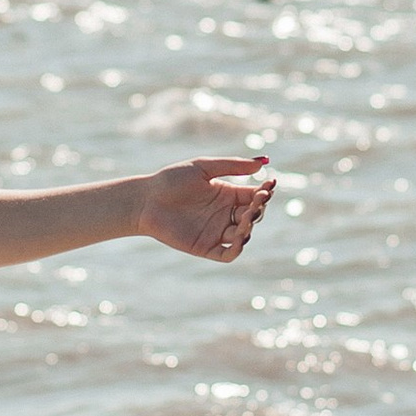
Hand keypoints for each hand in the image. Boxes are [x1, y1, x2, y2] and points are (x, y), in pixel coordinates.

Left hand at [133, 155, 276, 263]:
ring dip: (250, 225)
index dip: (265, 192)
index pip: (254, 196)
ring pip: (244, 234)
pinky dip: (238, 247)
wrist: (146, 199)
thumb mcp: (204, 167)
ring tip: (247, 214)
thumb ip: (233, 166)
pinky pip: (228, 253)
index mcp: (227, 195)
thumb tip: (263, 162)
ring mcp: (216, 232)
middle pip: (253, 215)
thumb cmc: (172, 180)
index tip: (270, 184)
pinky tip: (241, 235)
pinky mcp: (206, 247)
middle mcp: (224, 214)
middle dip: (259, 208)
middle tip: (258, 198)